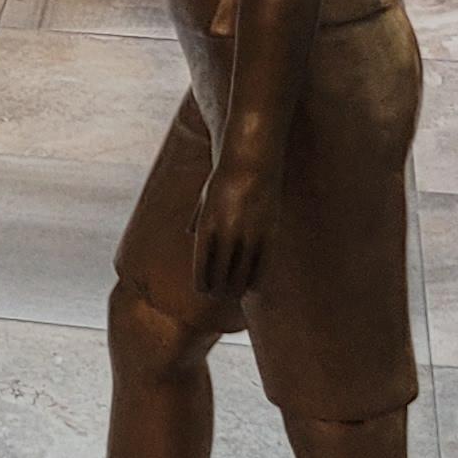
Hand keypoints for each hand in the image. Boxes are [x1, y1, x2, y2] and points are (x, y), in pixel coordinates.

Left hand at [192, 152, 279, 299]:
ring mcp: (249, 233)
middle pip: (222, 272)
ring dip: (237, 287)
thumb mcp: (204, 197)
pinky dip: (257, 277)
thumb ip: (197, 218)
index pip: (202, 264)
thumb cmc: (224, 179)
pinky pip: (263, 263)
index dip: (202, 282)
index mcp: (207, 226)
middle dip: (218, 288)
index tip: (203, 291)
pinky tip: (253, 286)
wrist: (250, 161)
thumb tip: (189, 234)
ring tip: (234, 295)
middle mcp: (227, 233)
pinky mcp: (269, 232)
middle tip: (218, 297)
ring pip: (243, 272)